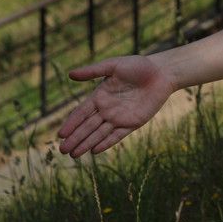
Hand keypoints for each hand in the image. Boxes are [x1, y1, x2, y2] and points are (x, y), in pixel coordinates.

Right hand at [57, 55, 176, 157]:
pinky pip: (117, 135)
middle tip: (62, 151)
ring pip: (99, 134)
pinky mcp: (133, 123)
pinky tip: (95, 151)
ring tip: (73, 155)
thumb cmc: (138, 66)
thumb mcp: (113, 65)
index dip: (71, 124)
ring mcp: (120, 117)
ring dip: (86, 144)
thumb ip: (93, 71)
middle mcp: (107, 109)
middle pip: (87, 127)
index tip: (60, 134)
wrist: (162, 73)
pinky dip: (106, 143)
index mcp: (100, 96)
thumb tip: (70, 74)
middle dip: (75, 139)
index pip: (81, 113)